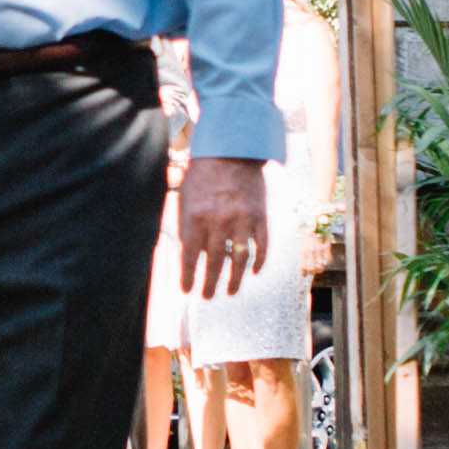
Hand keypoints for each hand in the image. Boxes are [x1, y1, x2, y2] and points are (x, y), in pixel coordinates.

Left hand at [178, 157, 272, 302]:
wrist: (231, 151)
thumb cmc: (202, 176)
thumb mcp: (186, 199)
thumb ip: (186, 227)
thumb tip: (190, 256)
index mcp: (196, 217)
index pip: (190, 257)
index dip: (188, 277)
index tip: (186, 290)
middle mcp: (219, 221)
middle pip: (215, 262)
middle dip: (210, 284)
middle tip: (207, 296)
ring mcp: (242, 220)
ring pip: (240, 259)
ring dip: (235, 279)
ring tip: (229, 291)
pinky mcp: (260, 217)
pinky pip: (262, 246)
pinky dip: (259, 262)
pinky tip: (255, 272)